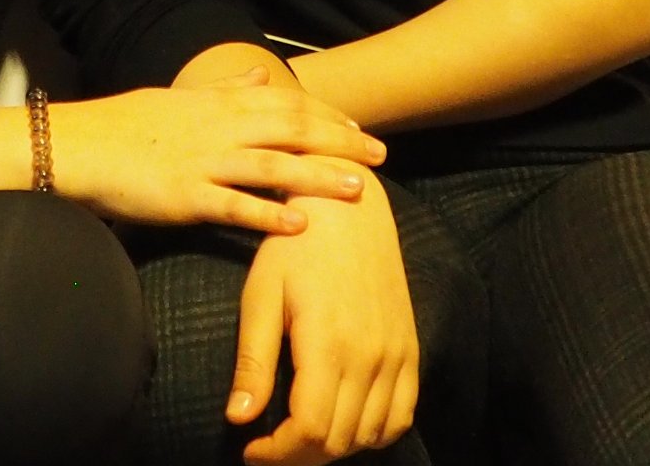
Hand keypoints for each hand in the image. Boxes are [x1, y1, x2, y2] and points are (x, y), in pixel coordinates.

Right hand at [48, 64, 382, 236]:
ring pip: (273, 167)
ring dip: (319, 177)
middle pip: (292, 130)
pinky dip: (268, 215)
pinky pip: (234, 206)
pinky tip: (299, 225)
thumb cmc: (126, 124)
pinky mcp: (185, 196)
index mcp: (219, 104)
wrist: (78, 145)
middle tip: (380, 156)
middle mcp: (219, 129)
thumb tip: (260, 76)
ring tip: (358, 189)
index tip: (359, 127)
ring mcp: (204, 163)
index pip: (287, 104)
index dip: (327, 115)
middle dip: (340, 142)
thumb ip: (225, 90)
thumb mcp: (181, 98)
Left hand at [231, 188, 420, 461]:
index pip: (309, 431)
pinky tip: (345, 424)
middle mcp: (370, 357)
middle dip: (299, 456)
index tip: (250, 450)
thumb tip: (238, 418)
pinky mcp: (410, 349)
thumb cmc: (294, 246)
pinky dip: (375, 433)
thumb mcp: (261, 296)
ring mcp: (396, 355)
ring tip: (300, 437)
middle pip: (338, 441)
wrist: (348, 208)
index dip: (277, 454)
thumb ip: (254, 362)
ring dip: (334, 447)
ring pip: (370, 435)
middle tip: (269, 447)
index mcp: (328, 345)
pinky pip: (402, 415)